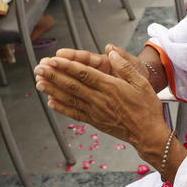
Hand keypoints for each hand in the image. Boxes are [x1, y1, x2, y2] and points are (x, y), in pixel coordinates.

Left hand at [34, 49, 168, 153]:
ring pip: (70, 99)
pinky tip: (51, 102)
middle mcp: (100, 100)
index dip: (67, 66)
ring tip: (39, 82)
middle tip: (39, 68)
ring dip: (53, 90)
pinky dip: (61, 108)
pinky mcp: (95, 121)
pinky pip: (74, 114)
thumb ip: (124, 66)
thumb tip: (111, 51)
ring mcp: (95, 112)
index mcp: (111, 87)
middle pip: (73, 85)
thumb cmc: (147, 108)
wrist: (148, 134)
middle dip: (54, 75)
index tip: (54, 59)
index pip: (84, 74)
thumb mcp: (142, 82)